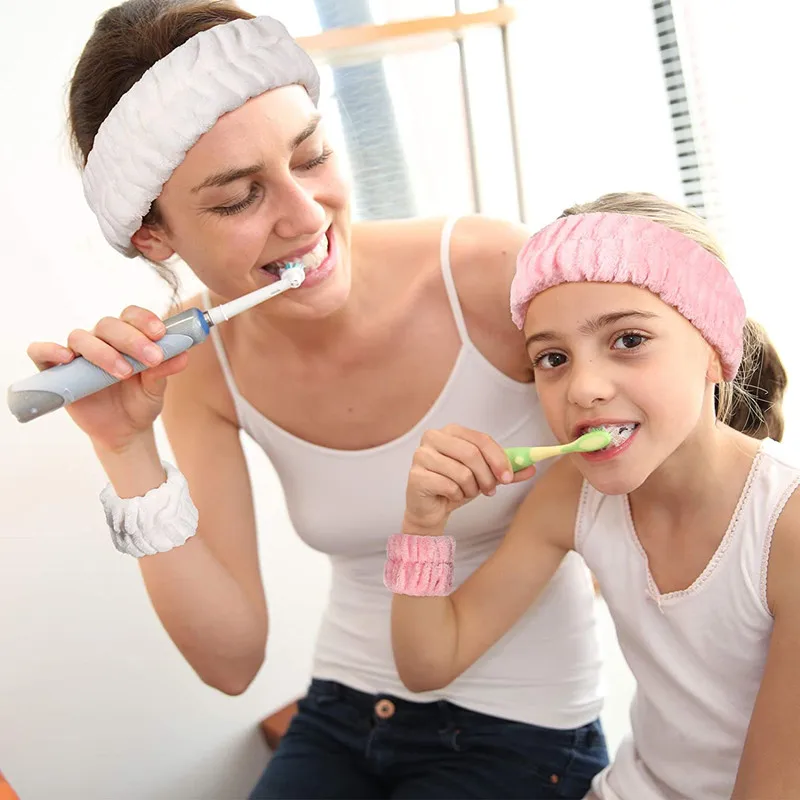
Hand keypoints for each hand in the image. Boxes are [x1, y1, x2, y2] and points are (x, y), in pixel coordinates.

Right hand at [27, 305, 189, 451]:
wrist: (124, 431)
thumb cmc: (140, 402)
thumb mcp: (156, 388)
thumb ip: (165, 370)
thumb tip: (183, 355)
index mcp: (127, 337)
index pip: (132, 316)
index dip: (145, 320)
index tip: (161, 334)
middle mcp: (102, 340)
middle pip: (109, 325)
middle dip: (132, 339)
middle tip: (152, 357)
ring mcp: (78, 355)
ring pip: (81, 338)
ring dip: (103, 352)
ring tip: (124, 372)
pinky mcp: (56, 372)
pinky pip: (41, 353)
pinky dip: (49, 350)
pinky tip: (66, 358)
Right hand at [404, 424, 535, 534]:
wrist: (431, 508)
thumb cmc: (456, 485)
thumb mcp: (485, 475)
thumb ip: (506, 469)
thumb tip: (532, 467)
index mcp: (451, 430)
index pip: (481, 439)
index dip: (498, 458)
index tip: (509, 477)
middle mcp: (433, 437)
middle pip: (471, 454)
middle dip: (487, 476)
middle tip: (491, 491)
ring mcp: (421, 455)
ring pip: (461, 472)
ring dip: (471, 488)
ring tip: (467, 492)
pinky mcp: (416, 475)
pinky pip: (448, 486)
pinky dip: (456, 495)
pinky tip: (451, 496)